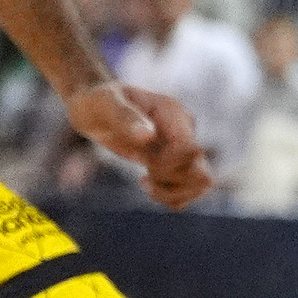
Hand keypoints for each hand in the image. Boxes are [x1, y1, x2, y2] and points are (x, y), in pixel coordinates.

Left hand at [65, 82, 211, 208]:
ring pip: (200, 184)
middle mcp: (185, 131)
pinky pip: (187, 190)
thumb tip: (149, 136)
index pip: (190, 150)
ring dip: (172, 193)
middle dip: (171, 183)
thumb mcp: (106, 104)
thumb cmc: (98, 101)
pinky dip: (169, 196)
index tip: (146, 162)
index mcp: (174, 114)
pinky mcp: (173, 162)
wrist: (94, 107)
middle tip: (146, 174)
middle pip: (202, 173)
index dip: (169, 165)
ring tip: (145, 180)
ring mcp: (181, 148)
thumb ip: (126, 117)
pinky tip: (146, 183)